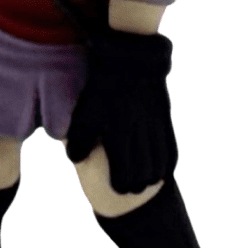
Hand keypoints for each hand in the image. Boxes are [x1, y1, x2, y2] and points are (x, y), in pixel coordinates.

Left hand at [65, 29, 177, 193]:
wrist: (130, 60)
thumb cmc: (102, 88)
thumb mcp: (83, 112)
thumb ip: (78, 140)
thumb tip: (75, 160)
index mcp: (119, 137)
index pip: (124, 176)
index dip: (121, 186)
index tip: (116, 187)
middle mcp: (141, 137)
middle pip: (144, 176)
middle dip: (136, 184)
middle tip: (129, 185)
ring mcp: (156, 129)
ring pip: (159, 166)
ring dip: (152, 177)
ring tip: (143, 178)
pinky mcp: (165, 121)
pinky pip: (171, 152)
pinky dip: (167, 165)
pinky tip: (160, 169)